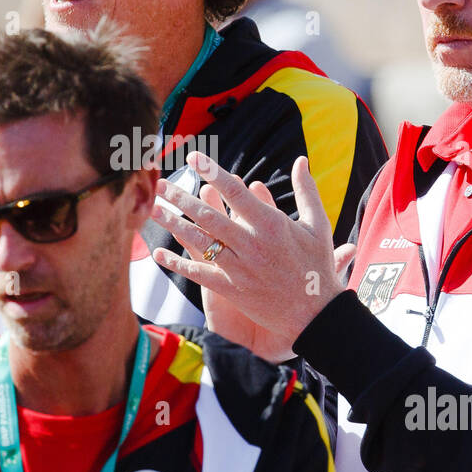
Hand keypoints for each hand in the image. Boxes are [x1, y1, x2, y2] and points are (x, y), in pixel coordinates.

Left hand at [150, 153, 353, 360]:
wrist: (317, 315)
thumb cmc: (318, 266)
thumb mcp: (318, 225)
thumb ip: (306, 190)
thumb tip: (300, 160)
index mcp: (272, 224)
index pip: (235, 192)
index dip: (212, 173)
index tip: (194, 157)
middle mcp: (252, 244)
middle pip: (209, 216)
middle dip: (181, 197)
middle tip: (160, 183)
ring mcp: (240, 268)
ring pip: (200, 241)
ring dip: (173, 224)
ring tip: (153, 208)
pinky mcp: (232, 289)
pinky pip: (199, 273)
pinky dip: (178, 263)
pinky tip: (159, 254)